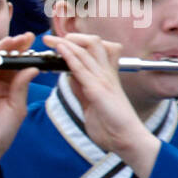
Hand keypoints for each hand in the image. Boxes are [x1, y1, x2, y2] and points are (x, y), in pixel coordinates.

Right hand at [0, 32, 38, 177]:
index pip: (15, 64)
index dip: (22, 51)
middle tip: (21, 38)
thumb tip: (32, 68)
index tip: (31, 40)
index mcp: (8, 86)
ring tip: (6, 43)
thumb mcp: (16, 109)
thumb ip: (21, 87)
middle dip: (10, 46)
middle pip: (0, 58)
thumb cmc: (0, 133)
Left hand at [43, 33, 159, 177]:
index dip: (78, 43)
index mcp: (106, 77)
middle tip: (52, 40)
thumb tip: (69, 76)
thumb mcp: (91, 102)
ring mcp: (103, 80)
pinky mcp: (98, 89)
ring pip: (86, 51)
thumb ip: (81, 88)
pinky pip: (81, 68)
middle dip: (71, 38)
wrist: (126, 139)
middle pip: (93, 44)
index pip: (95, 51)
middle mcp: (106, 74)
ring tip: (50, 40)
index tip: (60, 43)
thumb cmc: (112, 125)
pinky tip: (60, 50)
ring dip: (65, 43)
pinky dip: (69, 56)